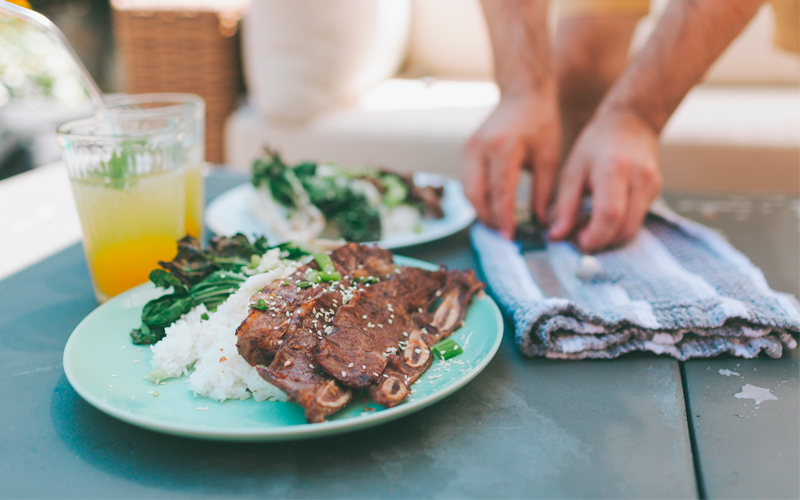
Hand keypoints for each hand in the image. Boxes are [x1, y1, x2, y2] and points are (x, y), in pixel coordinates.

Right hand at [463, 89, 561, 237]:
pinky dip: (477, 197)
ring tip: (498, 224)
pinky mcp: (466, 149)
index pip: (500, 193)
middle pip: (476, 195)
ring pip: (468, 190)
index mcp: (503, 148)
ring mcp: (469, 148)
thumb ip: (544, 192)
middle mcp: (480, 148)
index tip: (511, 236)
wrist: (523, 93)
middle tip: (503, 234)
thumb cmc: (540, 122)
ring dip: (480, 209)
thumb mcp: (549, 158)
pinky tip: (491, 207)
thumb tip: (542, 222)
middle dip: (488, 218)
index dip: (504, 218)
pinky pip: (467, 180)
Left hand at [549, 107, 661, 251]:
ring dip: (613, 236)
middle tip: (584, 238)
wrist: (631, 122)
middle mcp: (639, 178)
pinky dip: (623, 224)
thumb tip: (556, 236)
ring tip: (594, 227)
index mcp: (613, 170)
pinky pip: (640, 217)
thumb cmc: (596, 145)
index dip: (594, 236)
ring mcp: (653, 184)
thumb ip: (565, 206)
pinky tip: (608, 214)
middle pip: (625, 228)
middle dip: (603, 241)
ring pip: (635, 228)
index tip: (579, 241)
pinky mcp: (658, 189)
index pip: (608, 215)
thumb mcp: (572, 171)